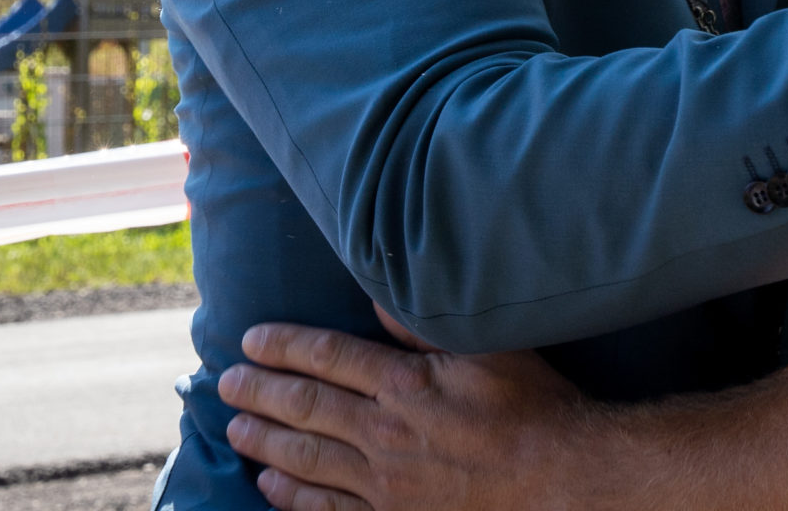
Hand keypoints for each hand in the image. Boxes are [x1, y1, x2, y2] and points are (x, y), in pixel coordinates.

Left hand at [222, 320, 582, 510]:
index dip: (285, 345)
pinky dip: (292, 497)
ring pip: (307, 460)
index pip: (328, 357)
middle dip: (260, 392)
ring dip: (265, 441)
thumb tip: (377, 297)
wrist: (561, 481)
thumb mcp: (489, 350)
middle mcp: (386, 434)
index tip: (252, 338)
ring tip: (236, 427)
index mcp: (406, 384)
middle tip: (226, 382)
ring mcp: (386, 485)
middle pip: (306, 407)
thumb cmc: (532, 407)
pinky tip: (269, 485)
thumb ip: (427, 324)